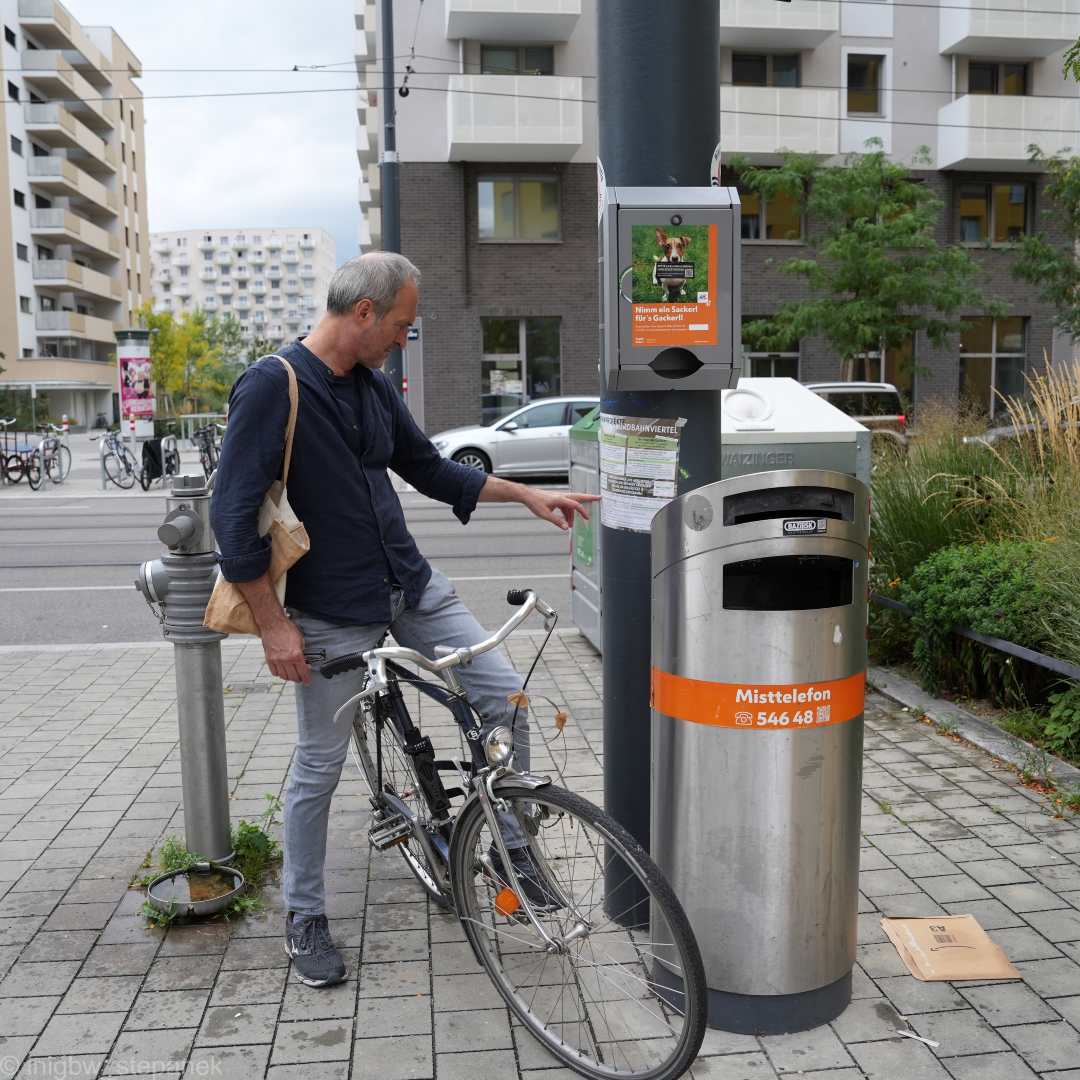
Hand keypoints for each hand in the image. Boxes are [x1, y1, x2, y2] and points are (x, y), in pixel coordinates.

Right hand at [235, 572, 311, 683]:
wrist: (273, 624)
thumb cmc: (287, 630)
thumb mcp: (300, 641)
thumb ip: (302, 654)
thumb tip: (304, 663)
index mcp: (296, 655)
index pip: (303, 671)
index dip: (306, 679)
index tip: (308, 682)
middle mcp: (286, 660)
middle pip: (293, 676)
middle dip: (299, 679)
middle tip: (301, 677)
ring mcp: (276, 660)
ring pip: (283, 676)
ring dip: (289, 677)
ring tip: (292, 674)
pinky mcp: (269, 659)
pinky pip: (274, 672)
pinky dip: (279, 673)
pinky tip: (283, 670)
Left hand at [477, 474, 600, 530]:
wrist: (527, 496)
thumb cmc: (535, 503)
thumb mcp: (545, 515)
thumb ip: (557, 521)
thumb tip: (566, 527)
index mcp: (561, 499)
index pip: (575, 505)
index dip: (582, 512)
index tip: (587, 518)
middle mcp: (562, 496)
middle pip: (579, 497)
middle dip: (590, 498)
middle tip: (600, 498)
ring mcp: (559, 497)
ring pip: (571, 504)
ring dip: (573, 514)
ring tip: (572, 524)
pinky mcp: (556, 499)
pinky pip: (565, 506)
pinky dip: (567, 513)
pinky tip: (566, 520)